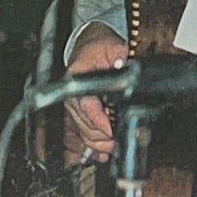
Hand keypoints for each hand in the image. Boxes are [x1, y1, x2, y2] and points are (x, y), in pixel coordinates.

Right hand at [62, 23, 126, 165]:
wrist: (88, 44)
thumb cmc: (98, 45)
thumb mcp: (112, 46)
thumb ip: (119, 57)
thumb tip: (124, 67)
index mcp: (77, 77)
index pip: (85, 103)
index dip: (97, 119)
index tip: (110, 130)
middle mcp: (72, 93)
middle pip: (82, 123)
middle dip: (100, 136)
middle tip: (116, 142)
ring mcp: (73, 104)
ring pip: (81, 130)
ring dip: (96, 143)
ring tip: (111, 148)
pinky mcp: (78, 111)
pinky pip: (80, 132)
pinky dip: (90, 144)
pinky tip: (100, 153)